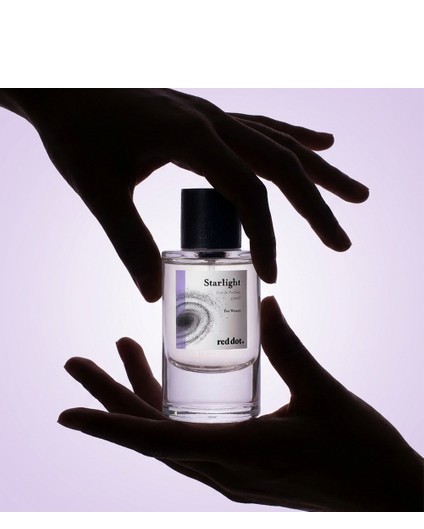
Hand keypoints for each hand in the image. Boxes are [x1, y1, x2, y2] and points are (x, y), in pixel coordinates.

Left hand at [0, 89, 367, 300]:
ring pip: (278, 143)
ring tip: (356, 195)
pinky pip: (261, 126)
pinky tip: (319, 144)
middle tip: (343, 244)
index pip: (248, 192)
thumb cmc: (74, 131)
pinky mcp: (205, 115)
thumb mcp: (97, 189)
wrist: (60, 83)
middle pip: (280, 164)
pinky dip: (293, 138)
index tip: (271, 274)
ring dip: (318, 172)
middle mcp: (211, 119)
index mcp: (190, 136)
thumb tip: (152, 295)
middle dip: (316, 207)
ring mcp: (211, 113)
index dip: (266, 236)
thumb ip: (127, 240)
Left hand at [58, 296, 422, 511]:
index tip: (68, 412)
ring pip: (170, 438)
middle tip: (77, 361)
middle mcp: (226, 471)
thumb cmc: (361, 452)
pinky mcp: (243, 471)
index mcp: (241, 452)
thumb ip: (291, 349)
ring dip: (140, 398)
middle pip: (151, 435)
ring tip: (122, 350)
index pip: (157, 441)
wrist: (386, 498)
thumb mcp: (325, 395)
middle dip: (111, 397)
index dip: (109, 425)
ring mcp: (233, 475)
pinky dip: (169, 412)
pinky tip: (167, 384)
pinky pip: (191, 443)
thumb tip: (265, 304)